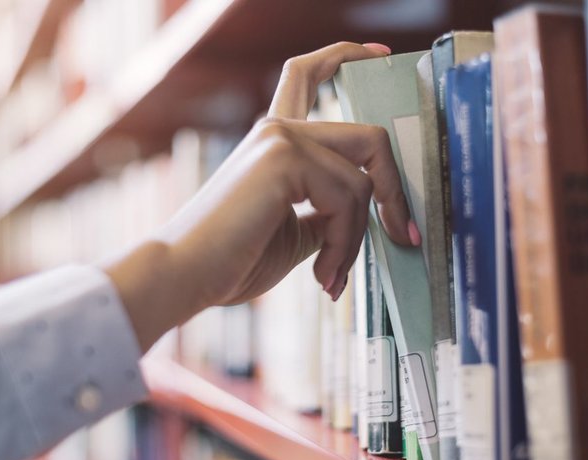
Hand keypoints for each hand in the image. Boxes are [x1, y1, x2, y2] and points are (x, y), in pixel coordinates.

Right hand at [106, 42, 417, 352]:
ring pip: (363, 179)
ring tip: (333, 275)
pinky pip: (348, 198)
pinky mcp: (283, 157)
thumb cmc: (232, 261)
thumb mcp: (297, 233)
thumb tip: (371, 217)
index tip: (381, 54)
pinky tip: (323, 273)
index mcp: (275, 140)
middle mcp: (278, 128)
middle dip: (395, 191)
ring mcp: (280, 137)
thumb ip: (330, 212)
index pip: (309, 73)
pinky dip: (346, 243)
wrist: (185, 276)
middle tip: (402, 234)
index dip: (348, 56)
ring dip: (358, 238)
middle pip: (369, 137)